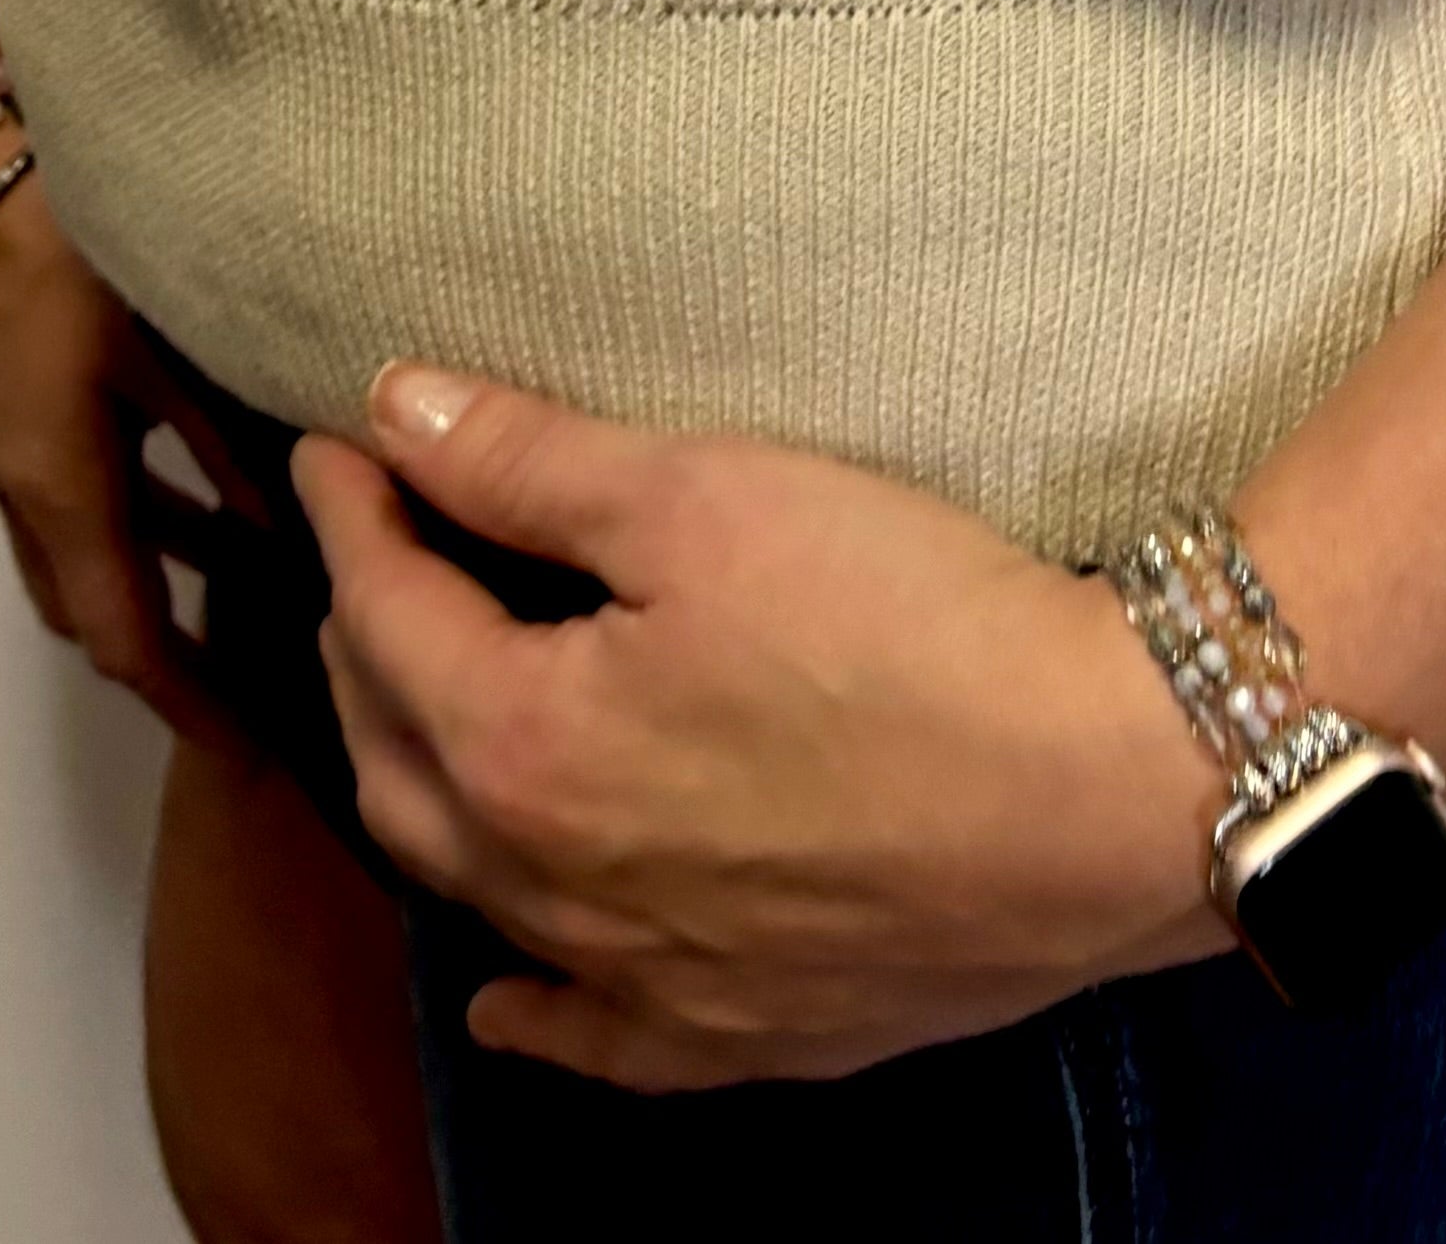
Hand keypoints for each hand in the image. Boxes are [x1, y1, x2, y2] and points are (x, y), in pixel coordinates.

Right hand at [0, 146, 273, 756]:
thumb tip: (302, 521)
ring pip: (79, 539)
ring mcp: (2, 430)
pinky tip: (193, 468)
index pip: (123, 635)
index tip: (246, 753)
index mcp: (58, 484)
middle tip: (250, 680)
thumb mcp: (160, 340)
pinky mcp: (0, 381)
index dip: (185, 701)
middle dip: (165, 654)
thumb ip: (227, 434)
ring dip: (152, 570)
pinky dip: (135, 500)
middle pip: (89, 603)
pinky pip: (73, 480)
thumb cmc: (55, 241)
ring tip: (245, 582)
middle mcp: (21, 478)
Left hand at [291, 366, 1230, 1092]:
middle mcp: (555, 889)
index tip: (342, 442)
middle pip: (399, 761)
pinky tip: (502, 992)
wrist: (1103, 788)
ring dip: (425, 788)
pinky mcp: (745, 1035)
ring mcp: (647, 982)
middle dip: (366, 643)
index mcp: (523, 749)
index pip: (390, 614)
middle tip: (378, 551)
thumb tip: (396, 411)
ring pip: (476, 893)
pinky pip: (590, 1036)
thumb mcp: (704, 496)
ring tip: (416, 710)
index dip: (358, 512)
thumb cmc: (903, 622)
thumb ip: (531, 465)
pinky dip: (528, 1003)